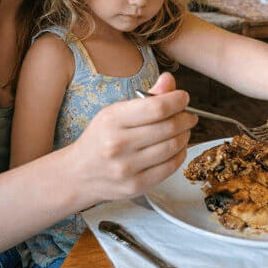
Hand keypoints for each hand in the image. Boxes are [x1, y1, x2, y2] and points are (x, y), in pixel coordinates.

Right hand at [71, 72, 197, 200]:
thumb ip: (146, 98)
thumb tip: (169, 81)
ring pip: (172, 147)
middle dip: (185, 118)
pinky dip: (180, 154)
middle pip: (168, 127)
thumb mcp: (115, 112)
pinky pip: (170, 167)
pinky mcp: (136, 186)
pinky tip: (178, 147)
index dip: (177, 100)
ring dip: (185, 135)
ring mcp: (127, 168)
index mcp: (112, 120)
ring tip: (183, 130)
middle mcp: (118, 144)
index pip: (156, 108)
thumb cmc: (100, 138)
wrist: (79, 174)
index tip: (183, 98)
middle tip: (189, 115)